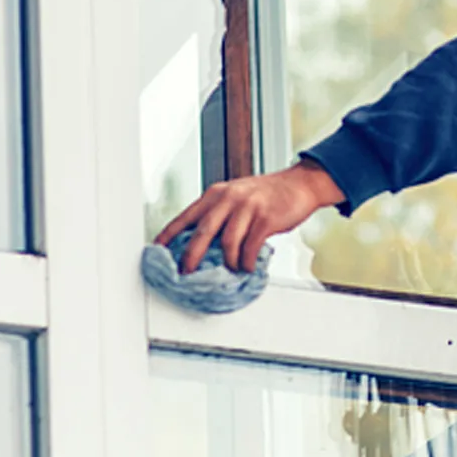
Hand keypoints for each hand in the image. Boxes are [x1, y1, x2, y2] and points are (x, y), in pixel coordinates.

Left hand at [156, 160, 345, 274]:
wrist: (300, 184)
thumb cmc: (268, 194)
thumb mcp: (237, 195)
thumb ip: (220, 213)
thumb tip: (201, 243)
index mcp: (217, 193)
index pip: (186, 215)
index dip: (169, 234)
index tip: (156, 249)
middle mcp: (229, 198)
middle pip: (202, 232)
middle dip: (191, 256)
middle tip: (186, 272)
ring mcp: (248, 207)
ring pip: (227, 243)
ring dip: (228, 261)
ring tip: (232, 269)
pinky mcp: (266, 219)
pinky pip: (250, 247)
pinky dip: (246, 261)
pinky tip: (248, 266)